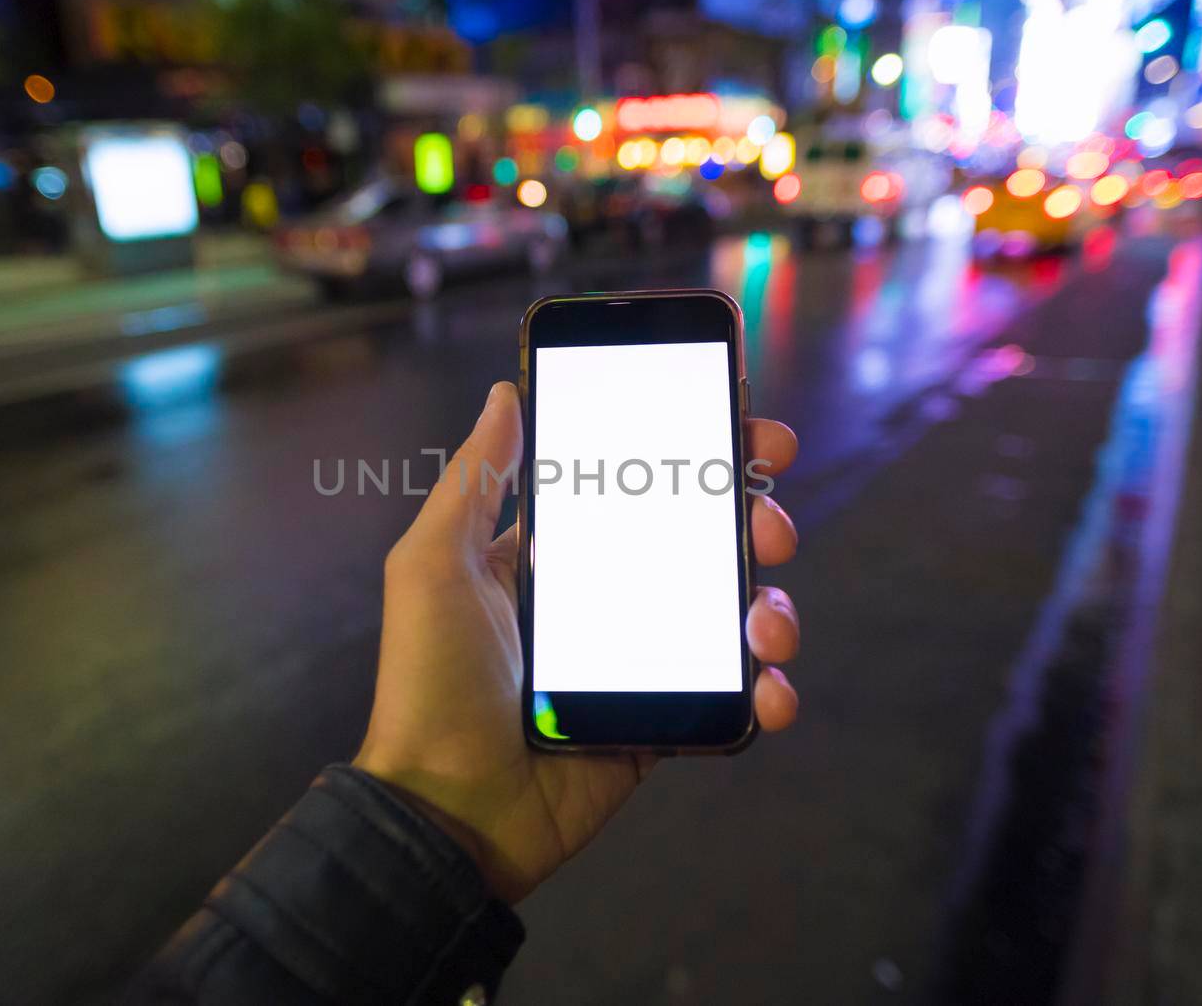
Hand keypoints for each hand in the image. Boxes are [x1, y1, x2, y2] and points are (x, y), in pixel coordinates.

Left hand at [354, 382, 801, 903]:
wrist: (448, 809)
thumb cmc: (430, 679)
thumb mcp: (433, 564)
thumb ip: (474, 480)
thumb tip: (504, 392)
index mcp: (556, 552)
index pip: (637, 483)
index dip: (696, 450)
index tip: (746, 427)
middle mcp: (606, 595)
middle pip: (703, 538)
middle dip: (753, 519)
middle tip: (767, 522)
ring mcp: (641, 660)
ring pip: (732, 611)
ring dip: (771, 606)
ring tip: (763, 624)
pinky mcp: (665, 721)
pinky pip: (734, 695)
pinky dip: (768, 689)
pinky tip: (768, 688)